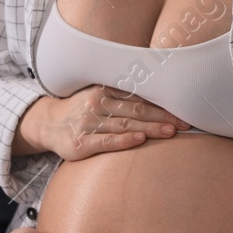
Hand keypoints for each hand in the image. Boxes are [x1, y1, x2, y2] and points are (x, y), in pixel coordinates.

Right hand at [14, 86, 188, 160]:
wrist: (48, 124)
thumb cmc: (83, 111)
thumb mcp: (100, 96)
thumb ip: (125, 97)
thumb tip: (161, 98)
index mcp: (105, 89)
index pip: (139, 96)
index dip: (162, 103)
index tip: (183, 109)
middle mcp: (97, 103)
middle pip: (136, 109)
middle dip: (162, 116)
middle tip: (184, 123)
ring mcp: (88, 123)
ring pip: (125, 124)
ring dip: (150, 128)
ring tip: (170, 131)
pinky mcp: (80, 143)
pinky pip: (106, 141)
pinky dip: (124, 140)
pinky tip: (140, 139)